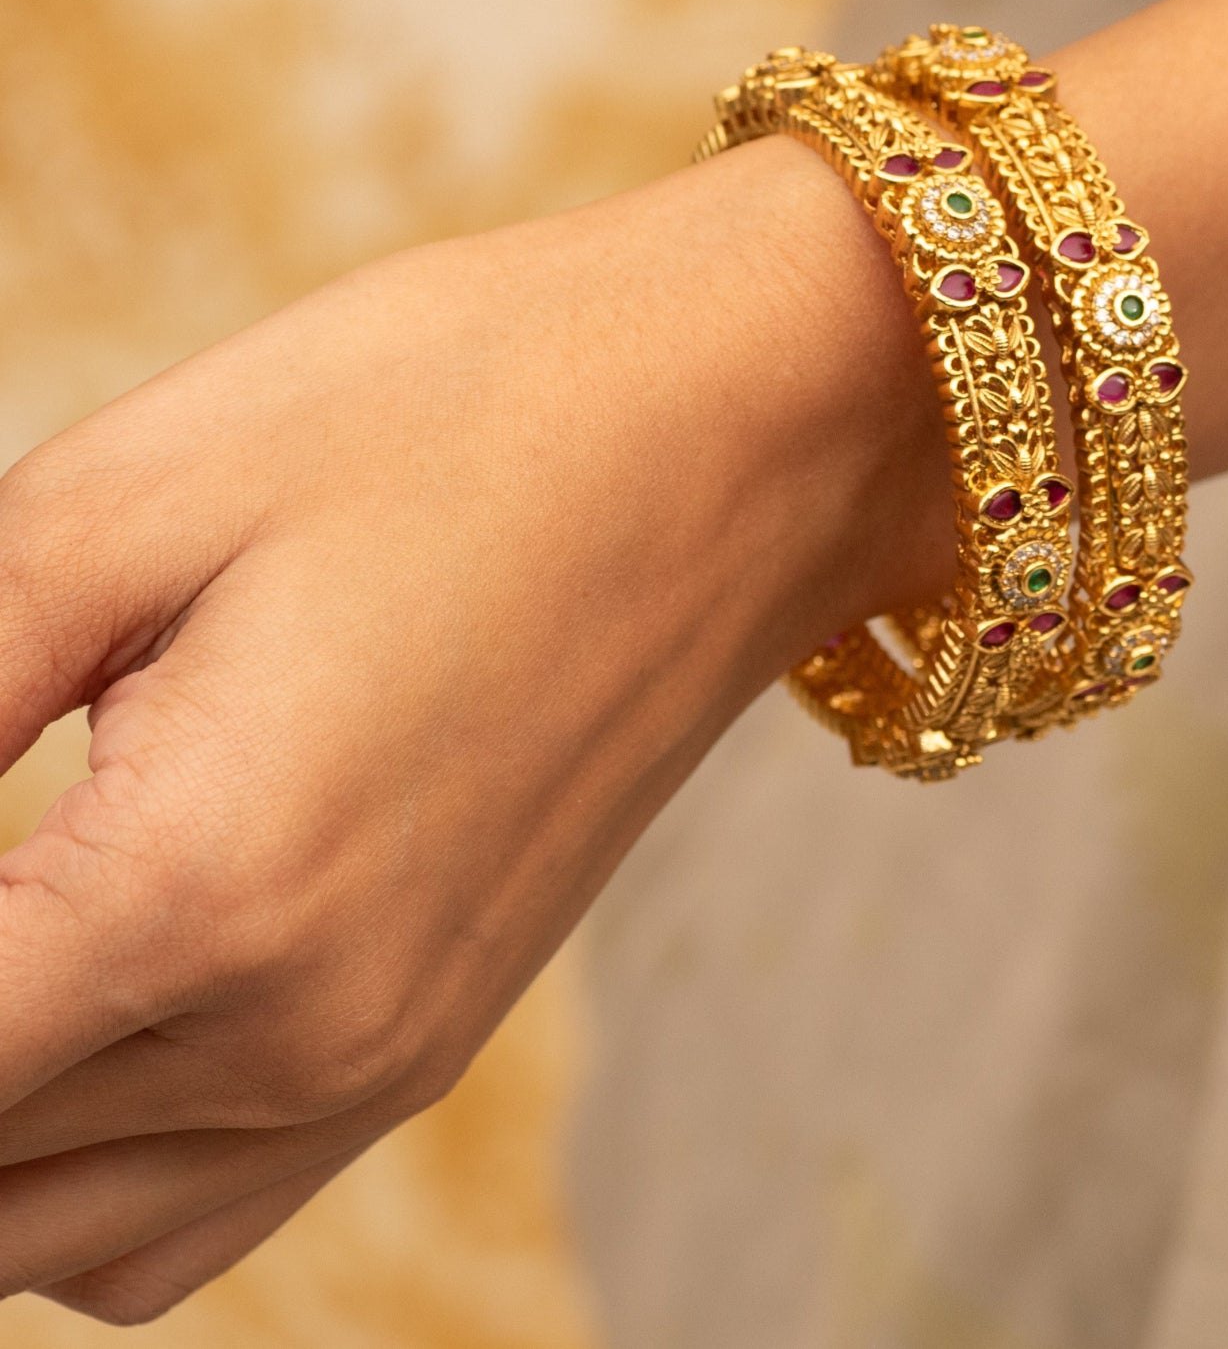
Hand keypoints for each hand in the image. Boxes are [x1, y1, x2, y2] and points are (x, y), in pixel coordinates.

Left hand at [0, 136, 948, 1323]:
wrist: (735, 433)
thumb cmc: (454, 412)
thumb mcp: (130, 500)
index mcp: (202, 888)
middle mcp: (306, 1032)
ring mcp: (391, 1053)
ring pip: (66, 1235)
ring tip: (4, 938)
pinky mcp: (441, 1028)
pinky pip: (199, 1206)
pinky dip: (95, 1164)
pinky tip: (94, 999)